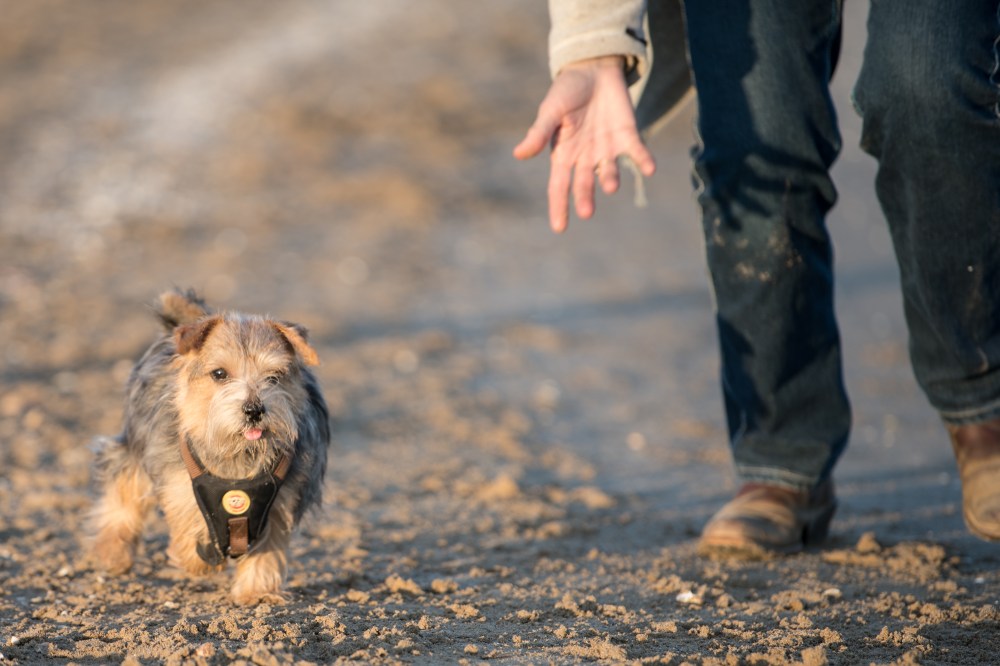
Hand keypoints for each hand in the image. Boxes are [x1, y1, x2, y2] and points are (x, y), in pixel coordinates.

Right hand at [514, 55, 655, 232]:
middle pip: (584, 183)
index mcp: (563, 154)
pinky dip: (643, 160)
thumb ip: (539, 133)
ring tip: (610, 186)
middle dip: (585, 197)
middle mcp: (586, 157)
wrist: (593, 68)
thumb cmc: (567, 91)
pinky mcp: (628, 136)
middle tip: (587, 211)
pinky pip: (637, 152)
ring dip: (610, 179)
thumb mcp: (550, 110)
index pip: (559, 186)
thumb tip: (519, 155)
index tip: (559, 228)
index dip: (559, 206)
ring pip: (609, 171)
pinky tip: (649, 168)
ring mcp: (608, 149)